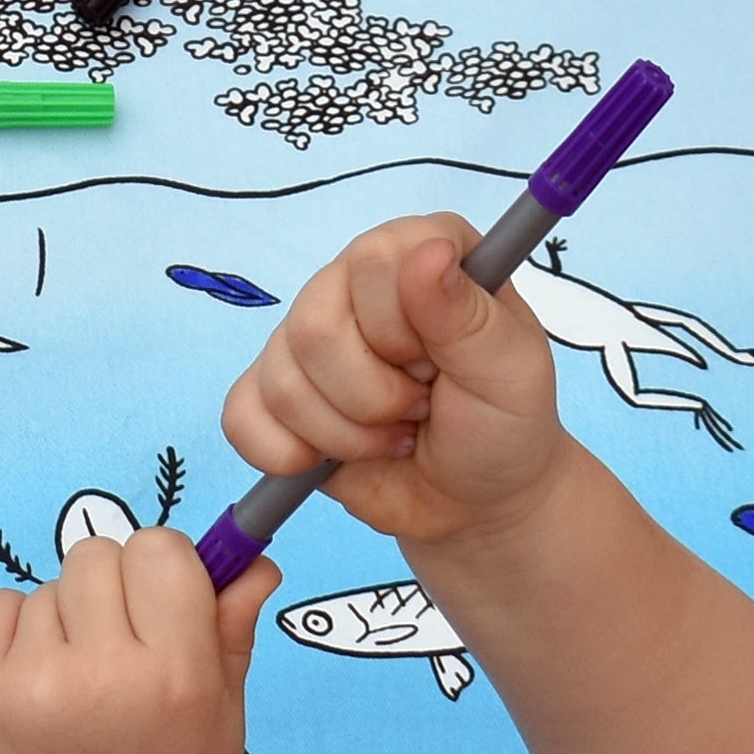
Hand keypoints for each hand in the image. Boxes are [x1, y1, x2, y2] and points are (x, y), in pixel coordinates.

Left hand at [0, 532, 275, 753]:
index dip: (165, 568)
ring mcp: (33, 681)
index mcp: (178, 680)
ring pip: (51, 584)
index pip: (162, 550)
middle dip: (113, 588)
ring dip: (66, 617)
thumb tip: (254, 562)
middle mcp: (104, 675)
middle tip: (120, 650)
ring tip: (78, 685)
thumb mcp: (221, 725)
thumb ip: (232, 634)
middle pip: (100, 553)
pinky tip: (35, 686)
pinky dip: (15, 631)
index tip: (164, 604)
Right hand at [221, 214, 574, 547]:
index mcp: (413, 252)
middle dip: (375, 396)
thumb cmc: (503, 426)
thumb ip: (469, 314)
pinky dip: (290, 456)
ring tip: (394, 436)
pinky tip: (333, 459)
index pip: (371, 260)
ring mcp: (302, 337)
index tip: (440, 360)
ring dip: (347, 435)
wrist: (474, 502)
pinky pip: (242, 418)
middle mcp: (349, 282)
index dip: (404, 328)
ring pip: (282, 382)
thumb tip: (427, 252)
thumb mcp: (512, 373)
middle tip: (419, 409)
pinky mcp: (269, 393)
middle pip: (313, 328)